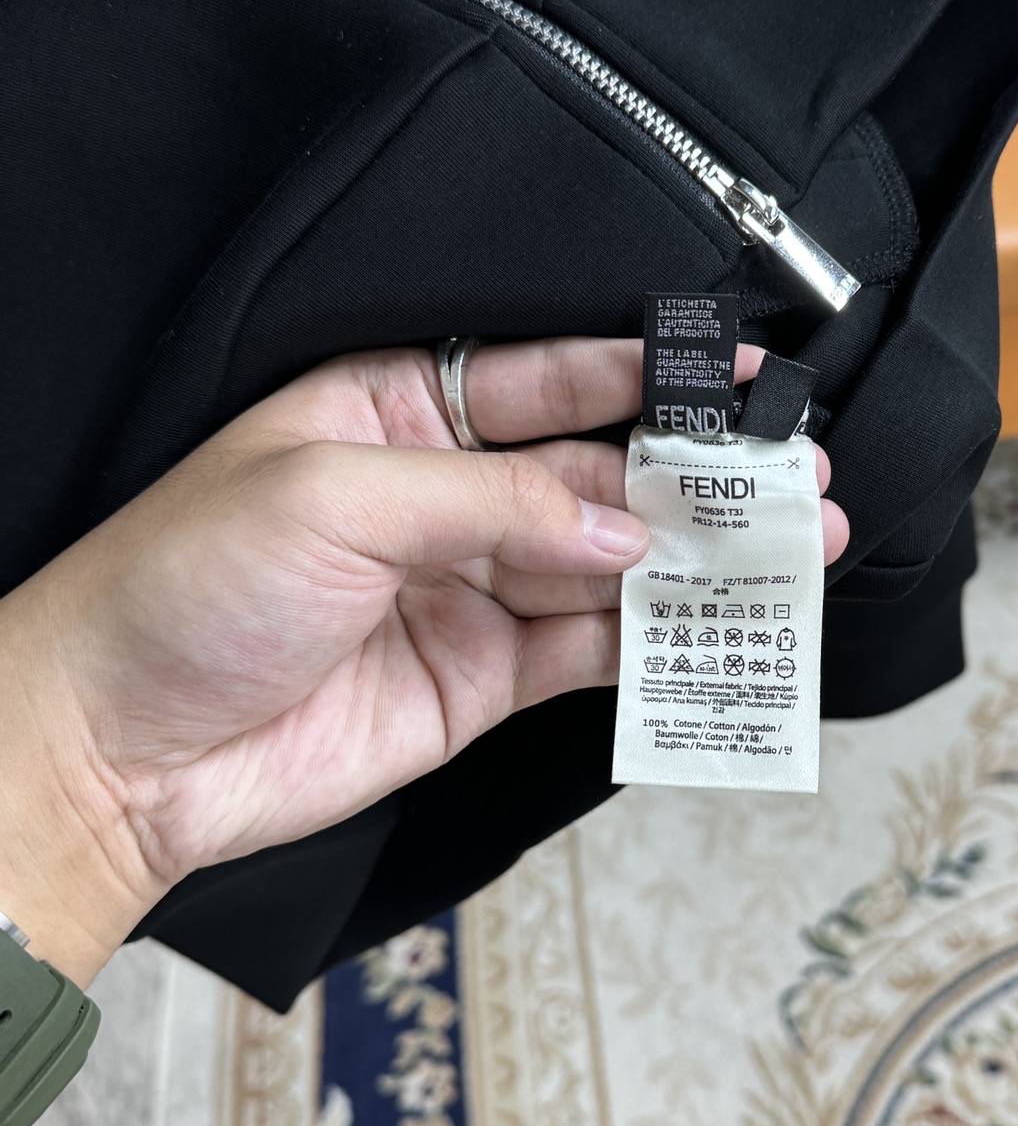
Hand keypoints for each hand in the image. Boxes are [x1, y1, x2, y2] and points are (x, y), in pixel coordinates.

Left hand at [0, 339, 847, 983]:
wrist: (113, 753)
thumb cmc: (179, 590)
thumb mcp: (334, 500)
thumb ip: (495, 501)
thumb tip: (625, 519)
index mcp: (395, 411)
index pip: (546, 375)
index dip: (645, 371)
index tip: (739, 376)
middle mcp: (443, 494)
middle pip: (597, 472)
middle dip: (698, 477)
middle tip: (795, 480)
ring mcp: (466, 589)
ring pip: (609, 564)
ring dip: (699, 561)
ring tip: (795, 551)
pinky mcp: (478, 678)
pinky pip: (588, 652)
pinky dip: (656, 645)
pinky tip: (718, 629)